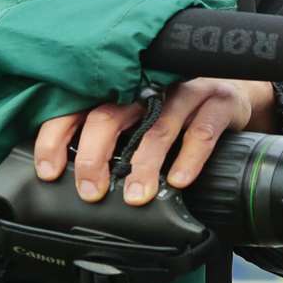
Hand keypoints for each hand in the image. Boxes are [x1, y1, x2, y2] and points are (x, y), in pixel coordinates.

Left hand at [32, 79, 274, 206]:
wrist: (234, 94)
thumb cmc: (177, 114)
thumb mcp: (139, 121)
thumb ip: (111, 141)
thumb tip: (73, 182)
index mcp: (120, 90)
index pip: (77, 107)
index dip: (58, 136)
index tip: (49, 171)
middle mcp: (148, 86)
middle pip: (110, 115)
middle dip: (95, 156)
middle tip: (91, 192)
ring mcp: (184, 92)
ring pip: (157, 126)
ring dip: (144, 164)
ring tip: (135, 196)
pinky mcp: (218, 102)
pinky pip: (201, 131)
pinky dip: (188, 158)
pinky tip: (179, 180)